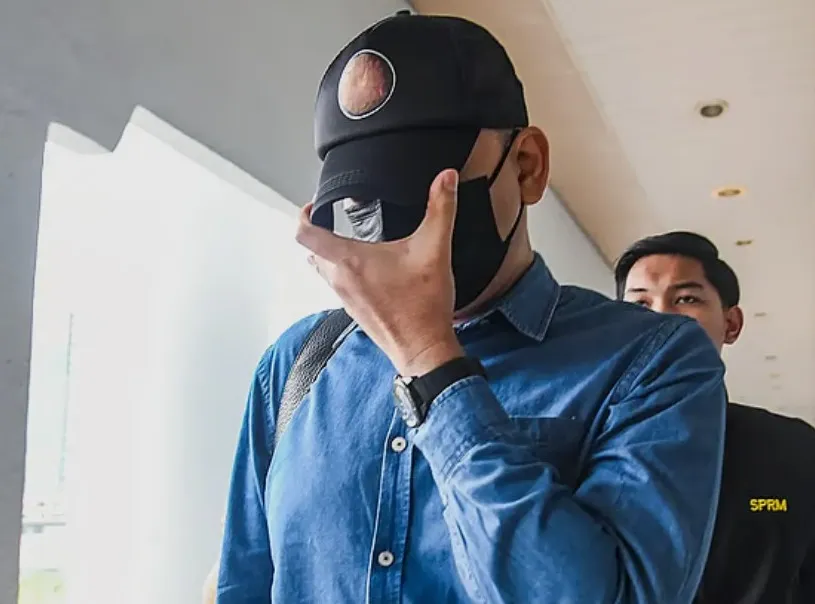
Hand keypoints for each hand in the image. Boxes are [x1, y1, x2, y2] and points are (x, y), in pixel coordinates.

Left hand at [295, 169, 464, 375]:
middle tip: (335, 218)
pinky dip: (345, 272)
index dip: (304, 214)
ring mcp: (345, 297)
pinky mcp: (355, 310)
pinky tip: (370, 269)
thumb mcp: (435, 249)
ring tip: (352, 239)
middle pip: (312, 250)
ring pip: (324, 269)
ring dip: (331, 253)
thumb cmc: (423, 306)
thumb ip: (441, 209)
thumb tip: (446, 177)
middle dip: (320, 231)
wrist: (423, 348)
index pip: (305, 234)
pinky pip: (339, 285)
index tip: (315, 204)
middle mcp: (340, 279)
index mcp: (349, 260)